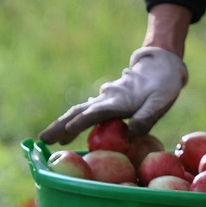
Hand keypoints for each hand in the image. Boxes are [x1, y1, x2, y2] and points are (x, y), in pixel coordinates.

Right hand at [39, 47, 187, 144]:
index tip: (65, 132)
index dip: (80, 123)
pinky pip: (86, 113)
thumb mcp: (160, 102)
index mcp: (117, 101)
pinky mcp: (107, 103)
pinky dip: (74, 121)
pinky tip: (67, 131)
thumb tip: (133, 132)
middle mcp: (106, 100)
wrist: (160, 67)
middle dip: (60, 126)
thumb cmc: (163, 86)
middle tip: (43, 139)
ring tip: (48, 139)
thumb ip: (147, 116)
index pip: (94, 114)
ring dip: (62, 125)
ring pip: (78, 112)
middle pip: (78, 113)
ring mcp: (105, 100)